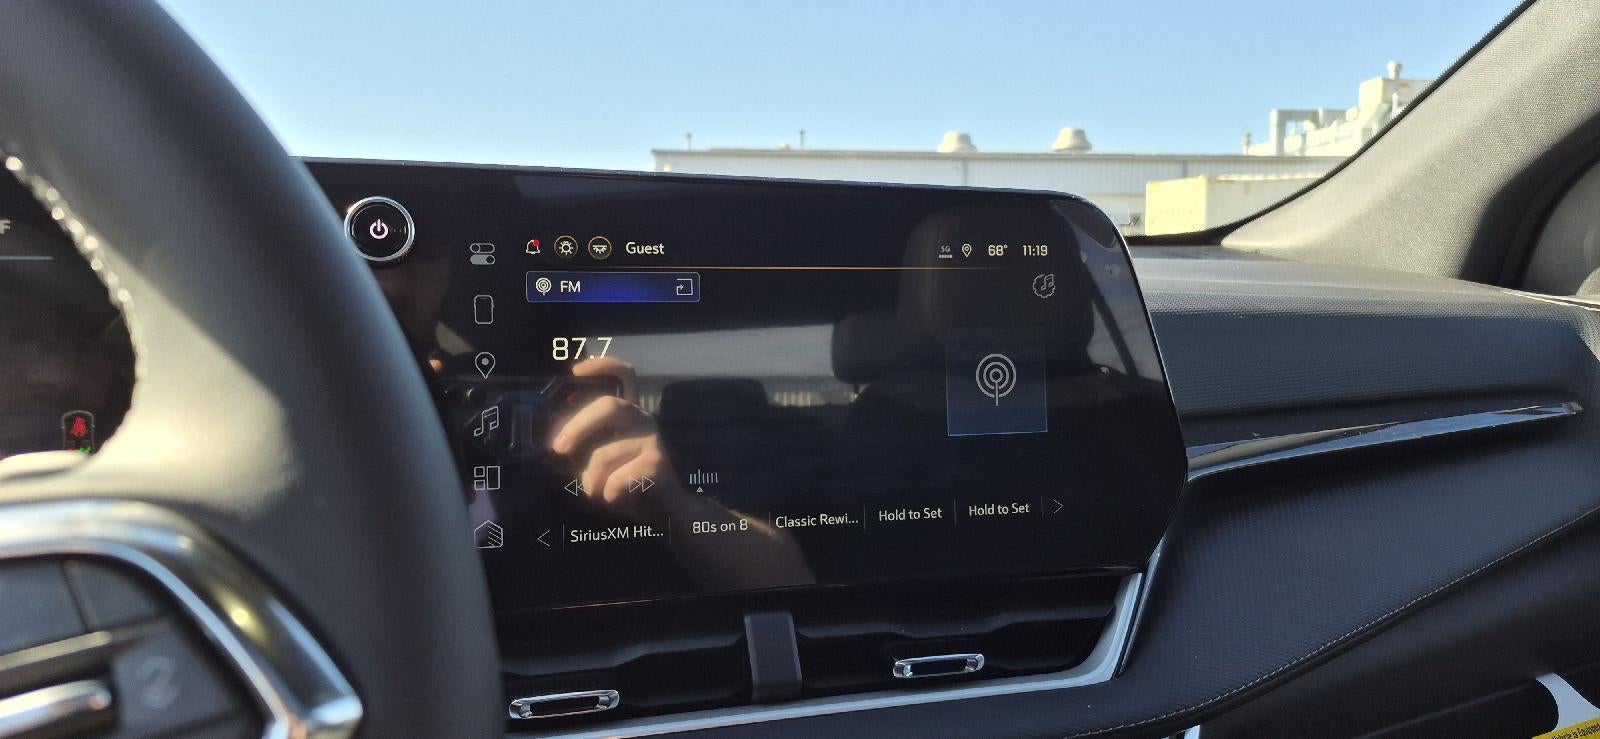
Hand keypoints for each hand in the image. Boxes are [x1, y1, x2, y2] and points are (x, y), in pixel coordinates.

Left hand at [551, 358, 673, 505]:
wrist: (662, 510)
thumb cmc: (625, 481)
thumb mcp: (602, 457)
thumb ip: (587, 444)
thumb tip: (558, 442)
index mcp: (627, 414)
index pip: (624, 376)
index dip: (602, 366)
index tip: (576, 370)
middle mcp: (642, 419)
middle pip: (607, 406)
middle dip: (577, 426)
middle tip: (559, 448)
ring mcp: (651, 440)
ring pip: (603, 455)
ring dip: (591, 481)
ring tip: (597, 491)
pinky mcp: (656, 463)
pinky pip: (615, 480)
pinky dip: (607, 495)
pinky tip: (617, 498)